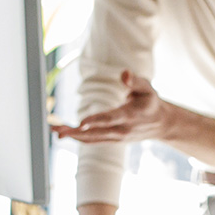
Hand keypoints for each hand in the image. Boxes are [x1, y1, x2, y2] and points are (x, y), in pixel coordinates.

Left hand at [51, 71, 171, 143]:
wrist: (160, 124)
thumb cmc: (150, 101)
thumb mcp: (147, 87)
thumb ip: (135, 81)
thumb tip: (123, 74)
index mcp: (131, 115)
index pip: (111, 119)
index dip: (96, 121)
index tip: (81, 123)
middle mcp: (122, 130)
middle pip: (96, 132)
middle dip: (76, 132)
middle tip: (57, 129)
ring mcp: (117, 138)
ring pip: (92, 139)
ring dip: (73, 136)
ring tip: (55, 131)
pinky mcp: (112, 140)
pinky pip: (93, 141)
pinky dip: (79, 138)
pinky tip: (65, 134)